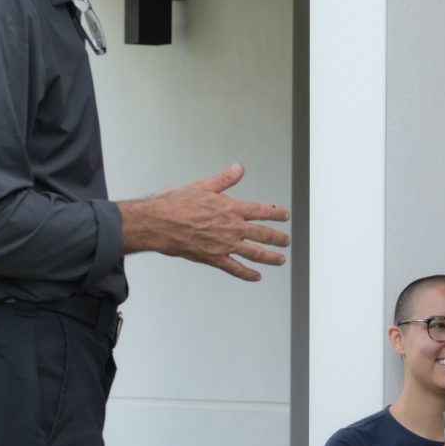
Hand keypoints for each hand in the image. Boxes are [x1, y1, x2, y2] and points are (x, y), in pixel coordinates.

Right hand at [125, 163, 289, 280]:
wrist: (157, 223)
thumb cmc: (175, 204)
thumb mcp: (202, 186)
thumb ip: (224, 180)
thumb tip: (239, 168)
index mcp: (231, 208)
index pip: (262, 211)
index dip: (276, 213)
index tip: (285, 215)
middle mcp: (232, 228)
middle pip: (263, 234)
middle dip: (278, 238)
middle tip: (287, 240)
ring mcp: (225, 244)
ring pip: (254, 253)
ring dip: (270, 257)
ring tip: (281, 260)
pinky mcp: (214, 258)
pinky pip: (235, 268)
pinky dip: (247, 274)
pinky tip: (256, 277)